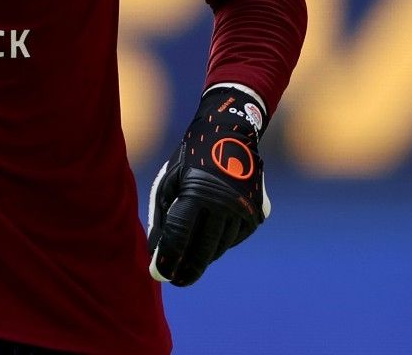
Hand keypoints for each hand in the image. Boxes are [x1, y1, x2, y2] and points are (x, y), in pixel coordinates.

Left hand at [146, 85, 270, 285]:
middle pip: (202, 250)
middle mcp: (224, 204)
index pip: (179, 236)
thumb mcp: (170, 179)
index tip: (159, 274)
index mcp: (197, 193)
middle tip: (175, 280)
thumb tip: (155, 249)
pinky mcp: (256, 214)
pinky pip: (234, 238)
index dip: (168, 258)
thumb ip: (162, 214)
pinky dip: (220, 243)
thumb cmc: (192, 156)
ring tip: (188, 264)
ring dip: (203, 257)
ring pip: (220, 247)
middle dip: (187, 269)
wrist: (231, 132)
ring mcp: (243, 210)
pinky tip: (208, 244)